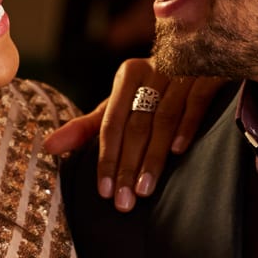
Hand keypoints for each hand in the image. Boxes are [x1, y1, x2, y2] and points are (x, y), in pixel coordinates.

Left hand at [42, 58, 226, 211]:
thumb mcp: (121, 105)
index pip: (112, 122)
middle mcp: (154, 70)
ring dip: (154, 157)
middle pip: (136, 125)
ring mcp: (183, 72)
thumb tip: (47, 147)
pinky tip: (179, 153)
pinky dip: (187, 128)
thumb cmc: (154, 91)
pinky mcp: (210, 76)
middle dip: (127, 166)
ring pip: (164, 119)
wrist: (202, 56)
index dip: (106, 157)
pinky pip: (196, 103)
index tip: (103, 191)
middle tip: (123, 202)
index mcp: (129, 75)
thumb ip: (87, 127)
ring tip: (144, 190)